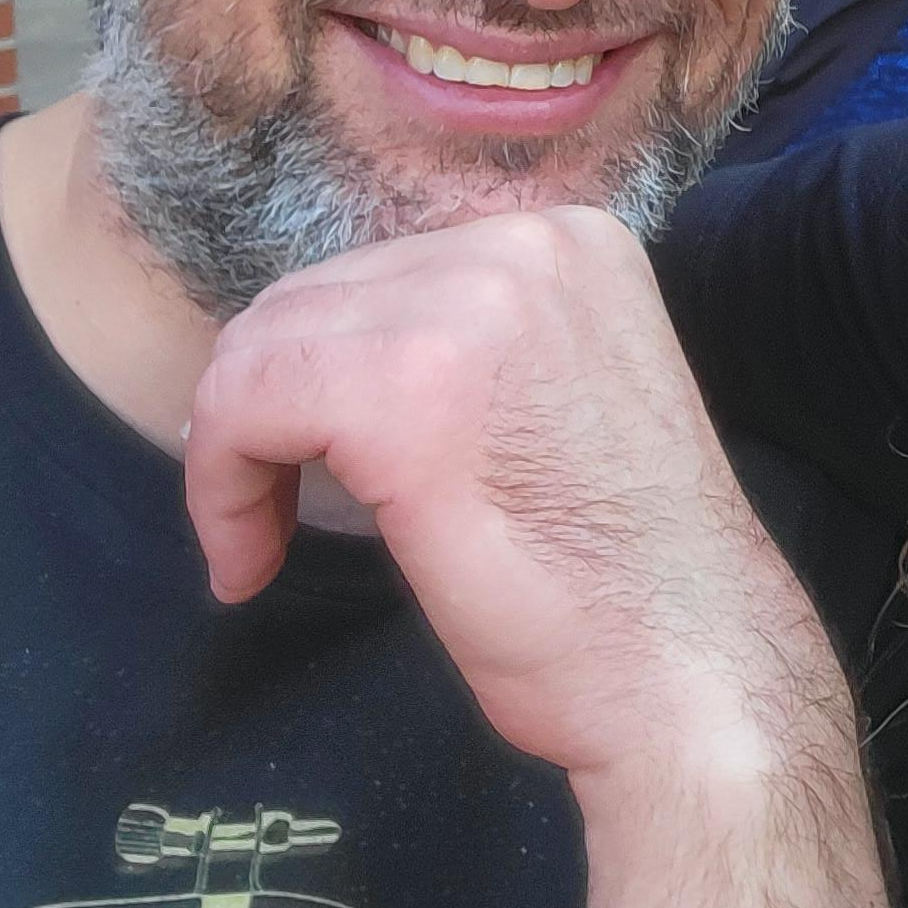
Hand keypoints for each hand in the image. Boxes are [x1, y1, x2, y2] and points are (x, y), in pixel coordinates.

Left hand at [183, 210, 838, 793]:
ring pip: (262, 347)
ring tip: (260, 546)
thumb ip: (470, 349)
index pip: (379, 275)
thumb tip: (329, 358)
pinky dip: (219, 488)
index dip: (320, 377)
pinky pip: (243, 403)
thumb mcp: (558, 399)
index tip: (314, 473)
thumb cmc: (625, 578)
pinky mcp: (406, 386)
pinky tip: (251, 561)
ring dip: (235, 454)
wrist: (689, 668)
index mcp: (571, 239)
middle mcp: (523, 242)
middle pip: (308, 300)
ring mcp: (469, 303)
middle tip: (268, 521)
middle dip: (264, 413)